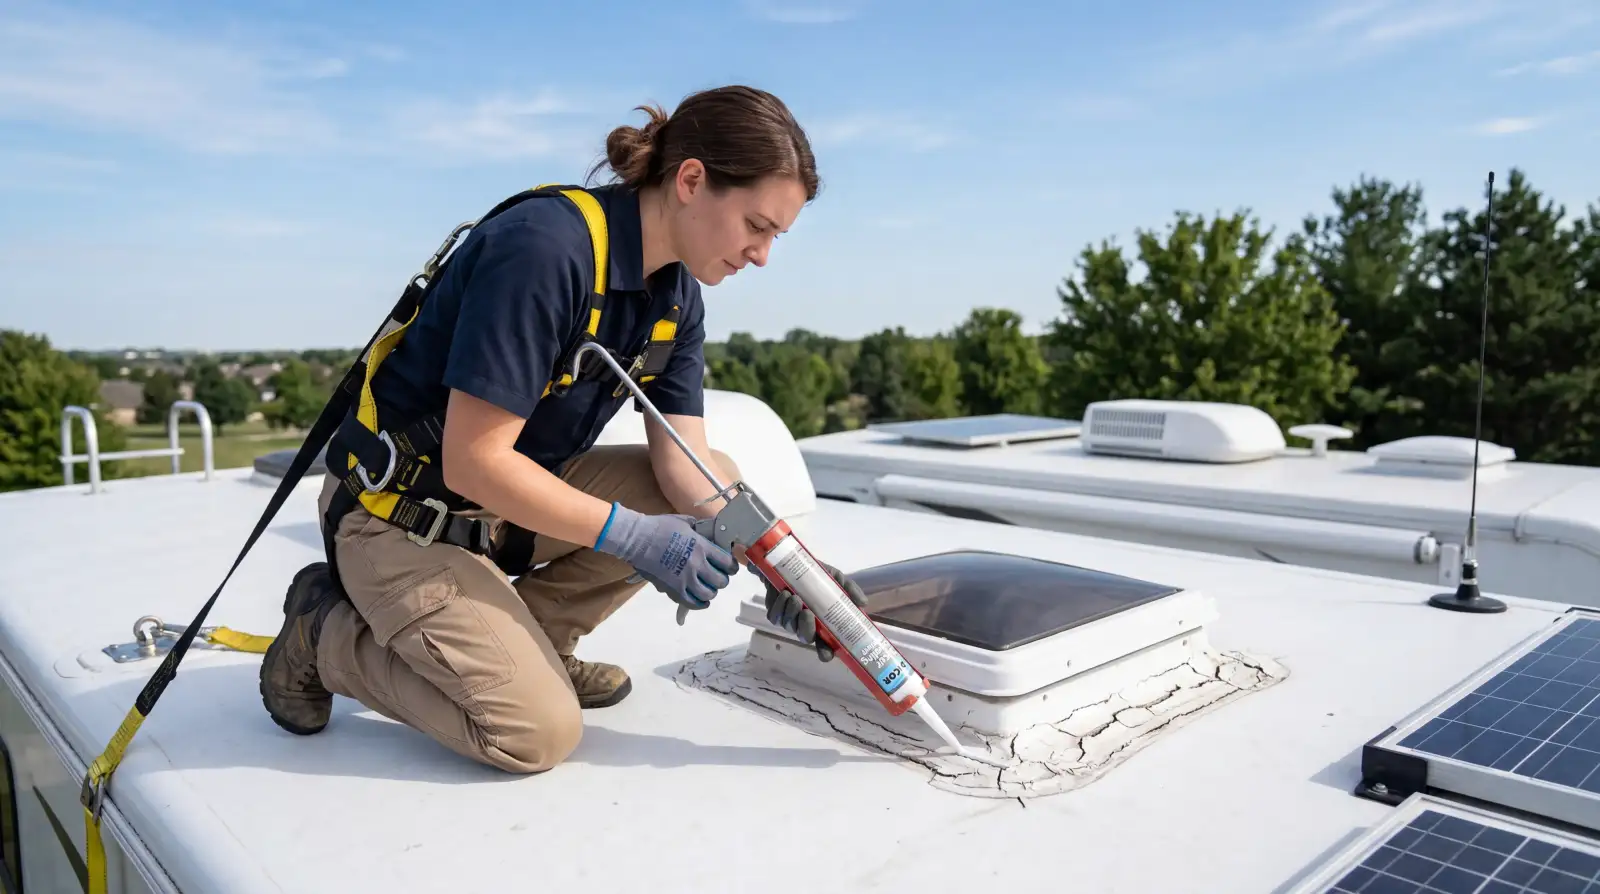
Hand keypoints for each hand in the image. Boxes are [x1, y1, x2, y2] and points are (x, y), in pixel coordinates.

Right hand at [595, 503, 738, 611]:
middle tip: (717, 576)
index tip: (729, 567)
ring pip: (709, 594)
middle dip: (722, 579)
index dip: (732, 566)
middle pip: (721, 581)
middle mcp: (697, 565)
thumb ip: (700, 529)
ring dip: (711, 591)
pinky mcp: (673, 590)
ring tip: (708, 587)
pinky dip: (700, 604)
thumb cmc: (659, 527)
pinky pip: (692, 603)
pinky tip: (702, 600)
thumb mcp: (685, 522)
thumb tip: (709, 530)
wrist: (636, 539)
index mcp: (701, 547)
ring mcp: (685, 579)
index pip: (727, 562)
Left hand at [762, 561, 866, 661]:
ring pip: (789, 626)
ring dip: (791, 613)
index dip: (825, 653)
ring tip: (795, 597)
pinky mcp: (775, 613)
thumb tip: (863, 603)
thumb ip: (849, 590)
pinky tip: (784, 595)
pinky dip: (779, 606)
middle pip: (805, 638)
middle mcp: (806, 626)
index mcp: (823, 624)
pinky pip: (775, 617)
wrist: (790, 564)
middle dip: (806, 628)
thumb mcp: (835, 579)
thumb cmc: (816, 576)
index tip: (826, 654)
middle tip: (808, 612)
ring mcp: (789, 621)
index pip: (825, 646)